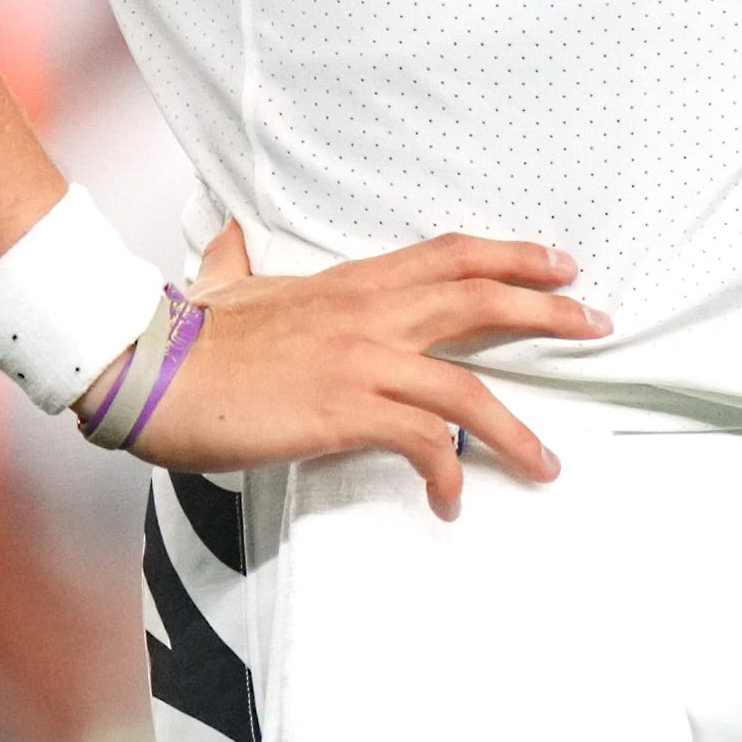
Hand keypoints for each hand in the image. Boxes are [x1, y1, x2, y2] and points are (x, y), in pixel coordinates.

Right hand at [125, 225, 597, 516]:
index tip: (557, 264)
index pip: (448, 257)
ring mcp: (361, 362)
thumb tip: (226, 240)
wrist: (148, 368)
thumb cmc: (181, 335)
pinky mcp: (347, 411)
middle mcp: (367, 314)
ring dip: (519, 428)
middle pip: (480, 300)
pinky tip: (450, 501)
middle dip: (547, 311)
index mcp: (348, 284)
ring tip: (547, 462)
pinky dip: (449, 474)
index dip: (511, 257)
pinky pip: (424, 443)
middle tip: (593, 324)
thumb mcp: (218, 285)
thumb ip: (234, 264)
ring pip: (470, 388)